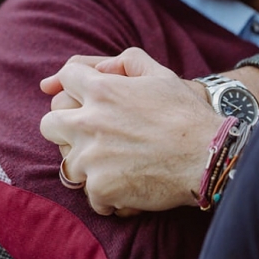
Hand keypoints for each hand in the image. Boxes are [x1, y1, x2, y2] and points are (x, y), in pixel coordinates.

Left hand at [40, 48, 223, 214]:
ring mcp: (90, 157)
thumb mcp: (159, 73)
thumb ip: (125, 61)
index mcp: (100, 90)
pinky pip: (89, 195)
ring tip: (111, 166)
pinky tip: (125, 190)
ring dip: (85, 165)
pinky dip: (106, 196)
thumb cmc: (186, 114)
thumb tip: (98, 70)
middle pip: (48, 123)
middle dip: (63, 128)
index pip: (64, 79)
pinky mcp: (100, 188)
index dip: (70, 87)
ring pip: (66, 163)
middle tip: (86, 136)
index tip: (75, 97)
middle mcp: (87, 122)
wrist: (209, 157)